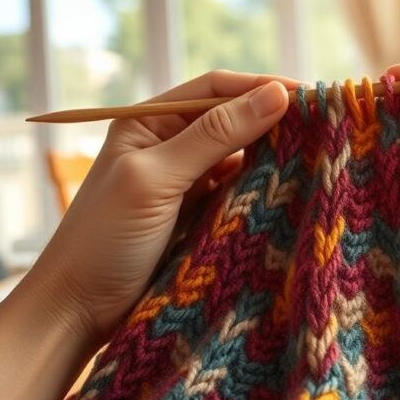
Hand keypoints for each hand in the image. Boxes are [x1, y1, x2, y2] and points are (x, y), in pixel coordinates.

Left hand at [28, 71, 296, 343]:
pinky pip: (239, 194)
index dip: (262, 87)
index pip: (215, 90)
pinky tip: (289, 192)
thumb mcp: (157, 179)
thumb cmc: (103, 238)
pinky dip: (262, 191)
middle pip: (232, 120)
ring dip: (272, 158)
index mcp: (147, 123)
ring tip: (315, 158)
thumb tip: (276, 94)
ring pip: (240, 158)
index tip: (312, 97)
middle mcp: (168, 145)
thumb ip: (214, 135)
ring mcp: (184, 183)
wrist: (76, 311)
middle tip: (324, 128)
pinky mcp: (198, 218)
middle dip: (273, 121)